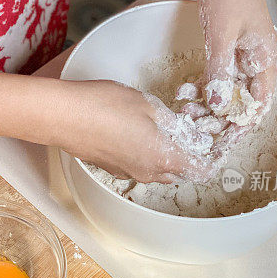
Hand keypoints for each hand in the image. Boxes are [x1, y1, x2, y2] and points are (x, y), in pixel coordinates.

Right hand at [56, 79, 222, 182]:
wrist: (63, 116)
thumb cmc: (103, 107)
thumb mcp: (148, 105)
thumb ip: (171, 121)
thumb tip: (185, 130)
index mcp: (164, 158)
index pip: (199, 170)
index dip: (209, 159)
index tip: (213, 147)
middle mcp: (148, 172)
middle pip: (178, 172)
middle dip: (186, 156)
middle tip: (187, 132)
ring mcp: (128, 172)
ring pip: (156, 170)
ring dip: (163, 155)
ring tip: (160, 129)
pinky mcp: (111, 167)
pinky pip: (136, 164)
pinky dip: (142, 153)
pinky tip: (135, 131)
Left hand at [186, 0, 276, 126]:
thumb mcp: (222, 35)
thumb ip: (221, 72)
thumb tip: (219, 106)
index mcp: (265, 58)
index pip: (259, 103)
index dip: (243, 125)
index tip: (224, 141)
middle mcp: (256, 59)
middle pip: (242, 100)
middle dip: (221, 119)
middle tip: (198, 130)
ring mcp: (240, 53)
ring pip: (227, 90)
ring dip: (208, 104)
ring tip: (186, 114)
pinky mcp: (225, 46)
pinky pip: (216, 75)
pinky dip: (203, 86)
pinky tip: (186, 94)